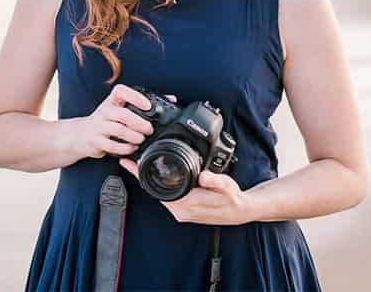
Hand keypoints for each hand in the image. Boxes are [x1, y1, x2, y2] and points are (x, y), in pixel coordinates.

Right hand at [72, 84, 157, 159]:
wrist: (81, 134)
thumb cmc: (106, 120)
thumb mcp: (120, 108)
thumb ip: (142, 104)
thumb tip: (171, 98)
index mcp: (111, 101)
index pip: (121, 91)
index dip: (135, 97)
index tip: (148, 106)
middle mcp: (104, 111)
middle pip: (123, 114)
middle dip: (140, 123)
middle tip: (149, 129)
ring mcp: (98, 126)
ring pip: (119, 130)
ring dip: (134, 137)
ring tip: (141, 140)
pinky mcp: (96, 141)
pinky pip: (112, 145)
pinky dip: (125, 148)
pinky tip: (131, 149)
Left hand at [119, 158, 254, 225]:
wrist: (241, 211)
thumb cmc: (233, 199)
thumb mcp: (226, 187)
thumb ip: (214, 181)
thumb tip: (203, 177)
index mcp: (186, 205)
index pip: (158, 188)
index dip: (142, 175)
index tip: (129, 163)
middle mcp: (181, 211)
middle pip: (155, 190)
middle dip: (141, 175)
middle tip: (129, 158)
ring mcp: (182, 212)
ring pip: (159, 193)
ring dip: (149, 179)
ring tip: (138, 164)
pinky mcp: (184, 210)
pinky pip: (167, 195)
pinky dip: (159, 184)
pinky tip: (156, 174)